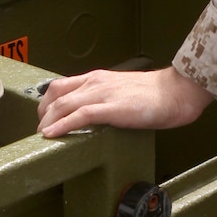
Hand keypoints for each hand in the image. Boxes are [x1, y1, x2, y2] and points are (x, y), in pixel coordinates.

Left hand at [37, 65, 211, 137]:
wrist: (176, 92)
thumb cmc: (156, 96)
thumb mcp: (123, 94)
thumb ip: (106, 102)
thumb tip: (95, 119)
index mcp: (97, 78)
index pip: (60, 86)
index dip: (46, 104)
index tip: (43, 120)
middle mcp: (95, 83)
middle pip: (55, 95)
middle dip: (42, 116)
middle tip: (39, 133)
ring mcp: (102, 94)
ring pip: (62, 105)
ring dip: (47, 122)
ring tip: (42, 138)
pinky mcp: (111, 107)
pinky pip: (79, 116)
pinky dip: (61, 126)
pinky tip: (52, 135)